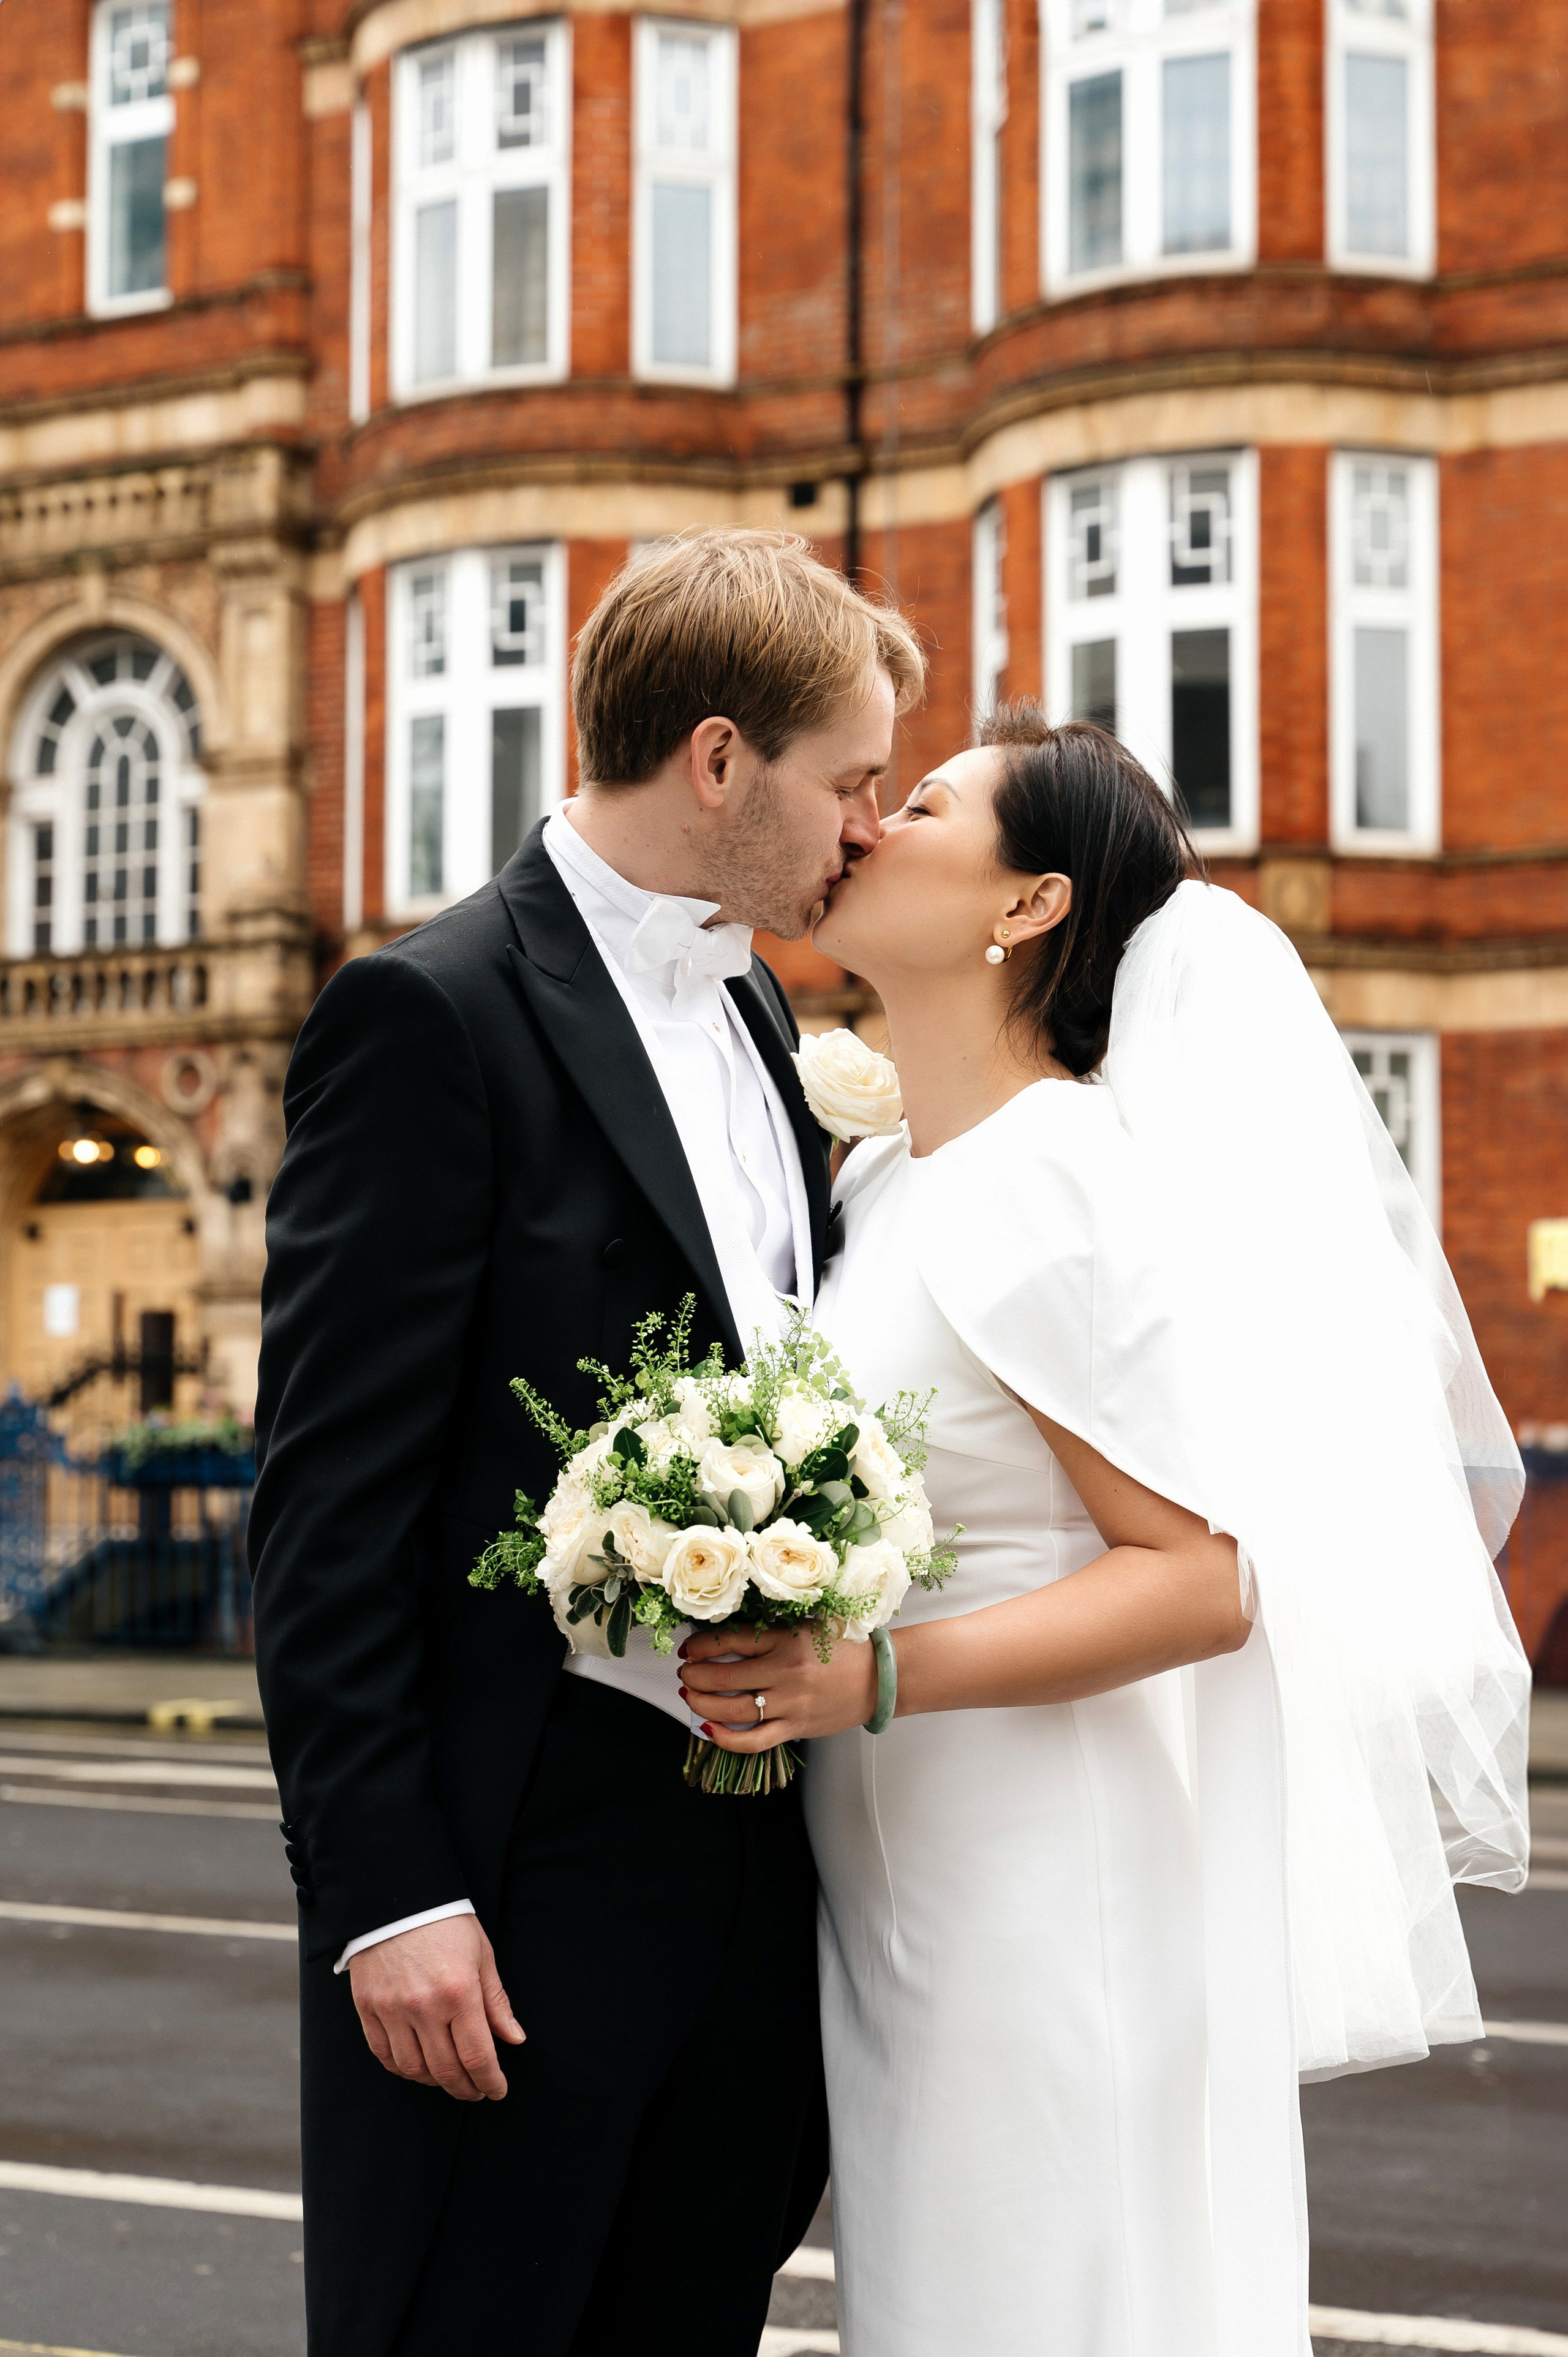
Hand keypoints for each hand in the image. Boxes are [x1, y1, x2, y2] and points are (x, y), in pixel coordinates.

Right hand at [347, 1915, 523, 2101]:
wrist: (396, 1897)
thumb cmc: (446, 1923)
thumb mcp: (482, 1955)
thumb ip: (496, 2002)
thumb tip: (514, 2039)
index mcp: (458, 1992)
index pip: (477, 2056)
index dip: (490, 2081)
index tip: (497, 2090)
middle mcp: (423, 2006)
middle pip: (446, 2070)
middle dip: (466, 2088)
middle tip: (476, 2090)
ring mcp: (391, 2009)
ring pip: (414, 2069)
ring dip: (435, 2082)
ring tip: (449, 2078)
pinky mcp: (367, 2008)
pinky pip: (384, 2055)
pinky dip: (403, 2069)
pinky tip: (418, 2066)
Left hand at [678, 1623, 879, 1753]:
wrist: (880, 1678)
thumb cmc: (843, 1649)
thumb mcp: (806, 1627)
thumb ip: (770, 1632)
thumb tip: (725, 1639)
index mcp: (787, 1639)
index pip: (731, 1640)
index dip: (701, 1645)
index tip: (688, 1648)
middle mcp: (786, 1672)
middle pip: (724, 1677)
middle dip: (694, 1675)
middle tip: (685, 1672)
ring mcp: (790, 1703)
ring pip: (732, 1710)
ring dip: (702, 1703)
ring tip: (689, 1695)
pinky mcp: (795, 1728)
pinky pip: (754, 1740)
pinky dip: (726, 1739)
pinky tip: (709, 1729)